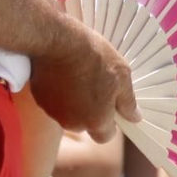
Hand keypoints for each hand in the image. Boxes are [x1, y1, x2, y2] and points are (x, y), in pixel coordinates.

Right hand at [28, 21, 139, 141]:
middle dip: (89, 110)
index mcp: (96, 120)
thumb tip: (135, 117)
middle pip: (85, 124)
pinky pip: (53, 102)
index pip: (105, 136)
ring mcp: (54, 112)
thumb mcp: (121, 74)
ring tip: (77, 75)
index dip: (109, 122)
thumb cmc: (93, 56)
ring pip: (68, 113)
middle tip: (94, 84)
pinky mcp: (41, 100)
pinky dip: (58, 93)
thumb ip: (128, 101)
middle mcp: (74, 123)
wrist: (58, 40)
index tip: (110, 106)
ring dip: (72, 101)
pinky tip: (62, 73)